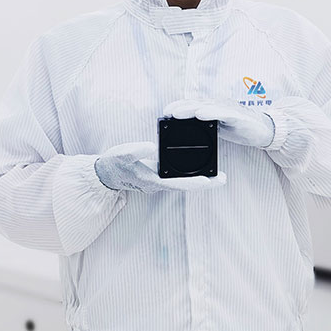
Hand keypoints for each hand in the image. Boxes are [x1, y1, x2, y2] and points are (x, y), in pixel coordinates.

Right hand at [94, 141, 226, 192]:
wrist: (107, 172)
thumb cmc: (114, 164)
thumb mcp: (122, 154)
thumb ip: (136, 151)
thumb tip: (152, 146)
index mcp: (153, 180)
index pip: (178, 183)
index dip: (195, 182)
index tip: (210, 180)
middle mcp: (160, 183)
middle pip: (187, 185)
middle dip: (206, 183)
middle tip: (224, 178)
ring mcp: (161, 180)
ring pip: (185, 182)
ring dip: (202, 180)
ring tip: (219, 175)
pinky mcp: (160, 175)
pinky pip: (179, 176)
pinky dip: (191, 173)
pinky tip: (201, 167)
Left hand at [162, 98, 275, 147]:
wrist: (264, 131)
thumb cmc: (240, 127)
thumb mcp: (219, 128)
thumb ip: (205, 126)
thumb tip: (188, 131)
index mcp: (213, 108)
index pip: (193, 105)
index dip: (179, 107)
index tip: (165, 113)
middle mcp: (219, 105)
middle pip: (196, 104)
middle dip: (180, 107)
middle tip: (167, 112)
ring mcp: (228, 108)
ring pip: (206, 106)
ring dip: (191, 109)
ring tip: (177, 113)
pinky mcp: (238, 115)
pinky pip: (222, 113)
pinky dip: (211, 113)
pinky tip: (201, 115)